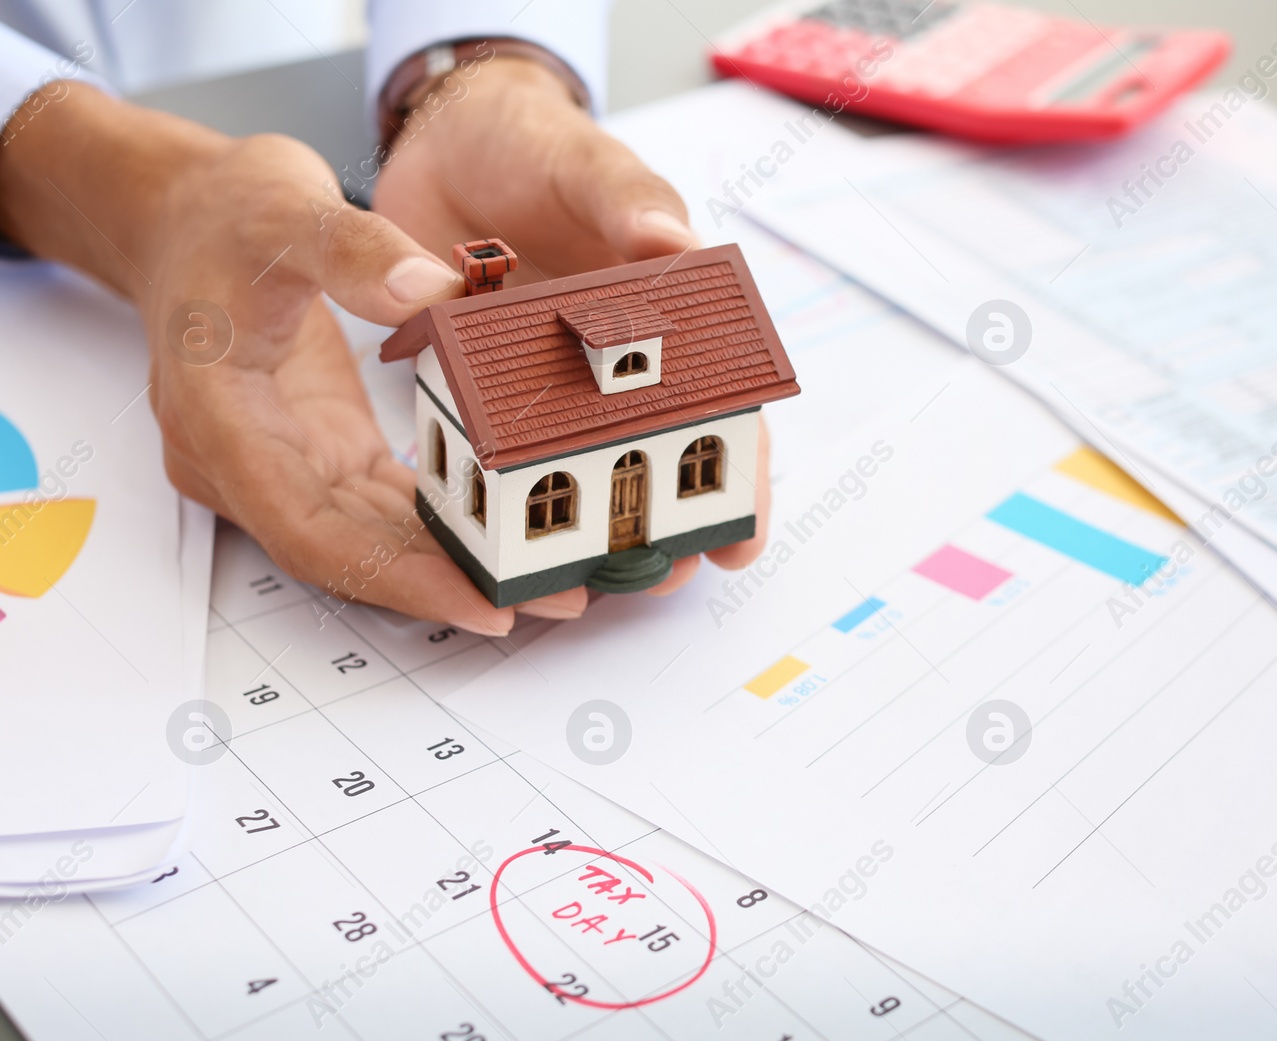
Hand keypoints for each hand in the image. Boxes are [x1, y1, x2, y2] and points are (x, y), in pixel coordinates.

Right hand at [0, 84, 518, 634]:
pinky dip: (442, 525)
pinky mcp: (318, 452)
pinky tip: (509, 534)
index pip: (310, 531)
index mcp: (219, 417)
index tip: (478, 604)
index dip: (397, 577)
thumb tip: (432, 288)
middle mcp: (244, 460)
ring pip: (369, 539)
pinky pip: (380, 508)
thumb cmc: (222, 213)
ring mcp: (282, 462)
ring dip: (454, 564)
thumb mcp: (285, 205)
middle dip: (448, 584)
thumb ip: (354, 250)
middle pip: (349, 552)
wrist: (184, 214)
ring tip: (549, 579)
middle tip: (552, 600)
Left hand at [371, 54, 772, 617]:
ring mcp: (546, 375)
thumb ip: (625, 199)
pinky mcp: (480, 381)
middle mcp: (614, 352)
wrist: (444, 134)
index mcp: (664, 305)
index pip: (722, 396)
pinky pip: (498, 450)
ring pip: (580, 467)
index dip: (742, 470)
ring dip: (592, 526)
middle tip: (665, 576)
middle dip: (670, 522)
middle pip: (660, 451)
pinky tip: (503, 542)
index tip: (743, 534)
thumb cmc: (533, 142)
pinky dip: (504, 494)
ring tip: (590, 581)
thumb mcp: (583, 160)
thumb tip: (672, 241)